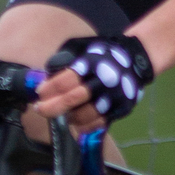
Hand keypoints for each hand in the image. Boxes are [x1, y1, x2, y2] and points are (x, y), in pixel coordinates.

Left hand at [37, 33, 154, 128]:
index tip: (39, 92)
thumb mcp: (85, 48)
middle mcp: (102, 81)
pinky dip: (85, 126)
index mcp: (92, 63)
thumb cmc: (104, 54)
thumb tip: (46, 76)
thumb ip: (67, 61)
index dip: (49, 88)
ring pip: (85, 115)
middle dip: (52, 107)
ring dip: (68, 117)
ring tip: (60, 114)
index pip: (66, 79)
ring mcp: (112, 97)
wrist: (135, 60)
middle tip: (40, 108)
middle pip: (72, 99)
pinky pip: (99, 123)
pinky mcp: (120, 109)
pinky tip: (75, 123)